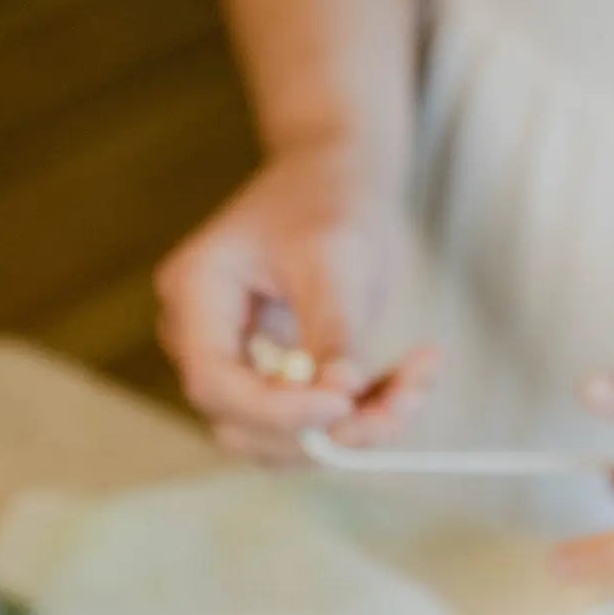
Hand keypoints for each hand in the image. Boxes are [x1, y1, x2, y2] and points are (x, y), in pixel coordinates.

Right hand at [155, 140, 437, 464]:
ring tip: (417, 384)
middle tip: (398, 407)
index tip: (343, 403)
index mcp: (195, 294)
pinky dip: (365, 414)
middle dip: (323, 431)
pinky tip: (411, 380)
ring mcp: (234, 366)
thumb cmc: (328, 198)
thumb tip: (341, 398)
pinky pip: (312, 425)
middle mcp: (201, 340)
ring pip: (283, 439)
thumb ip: (333, 331)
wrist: (336, 174)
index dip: (276, 410)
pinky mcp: (272, 383)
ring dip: (354, 430)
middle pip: (243, 426)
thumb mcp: (335, 257)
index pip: (215, 383)